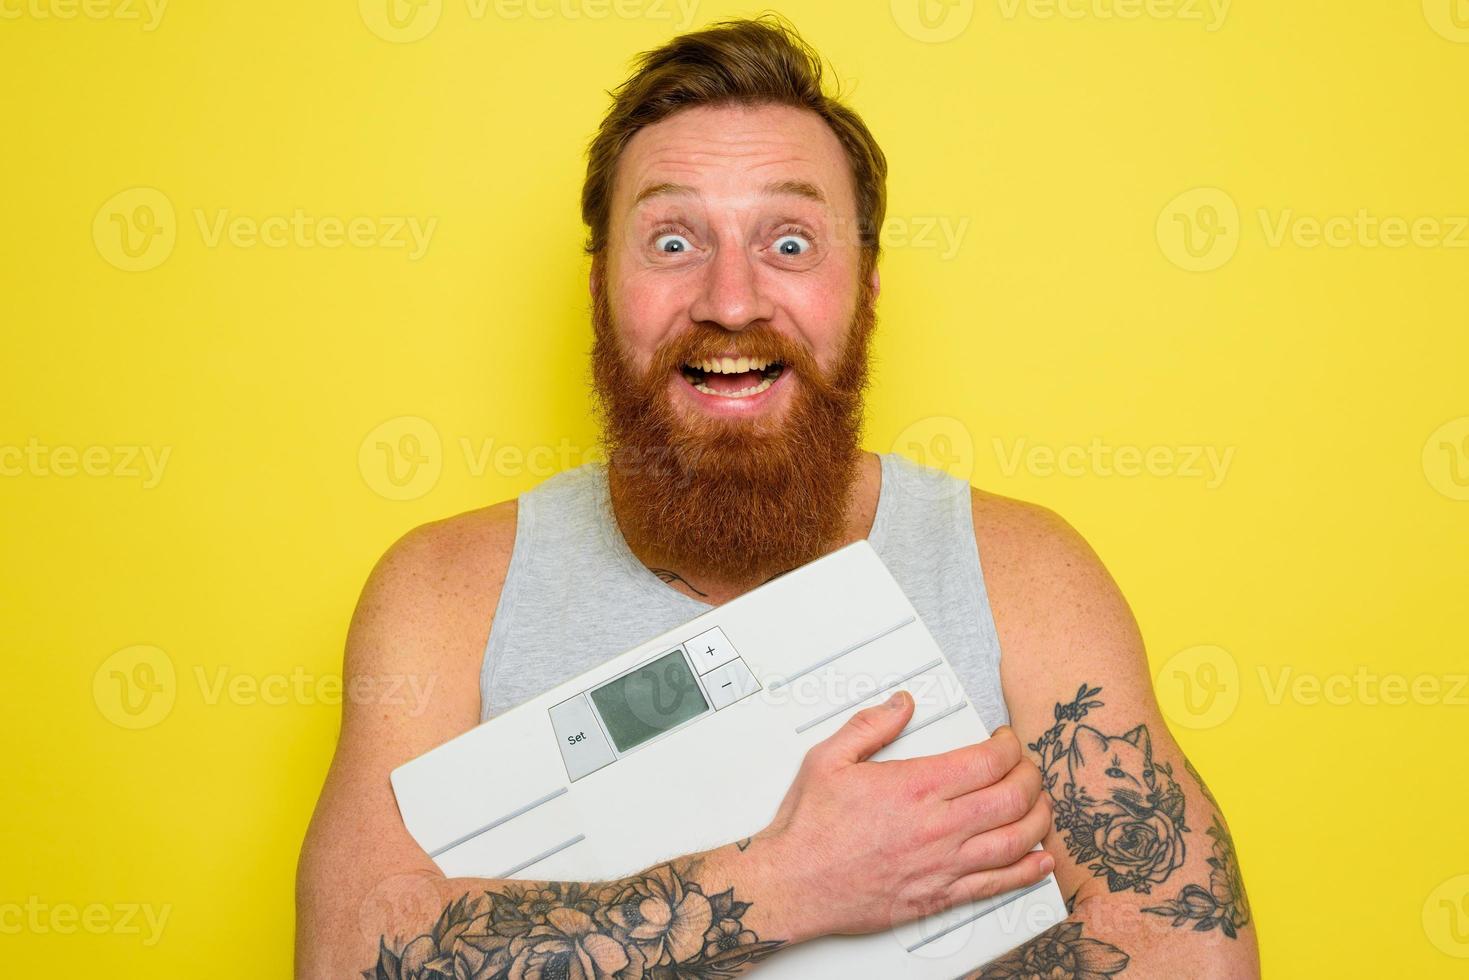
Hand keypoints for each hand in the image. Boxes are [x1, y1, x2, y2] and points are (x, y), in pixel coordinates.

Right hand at [756, 690, 1053, 940]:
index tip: (1006, 741)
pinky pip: (998, 884)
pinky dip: (1028, 870)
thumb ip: (870, 726)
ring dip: (1038, 818)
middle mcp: (938, 826)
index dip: (1009, 747)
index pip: (988, 761)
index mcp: (915, 786)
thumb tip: (901, 704)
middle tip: (1027, 767)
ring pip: (1015, 840)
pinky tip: (1039, 860)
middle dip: (1030, 776)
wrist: (795, 884)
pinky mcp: (940, 896)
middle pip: (1012, 797)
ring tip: (1041, 804)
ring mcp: (943, 864)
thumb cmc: (809, 829)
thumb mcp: (829, 759)